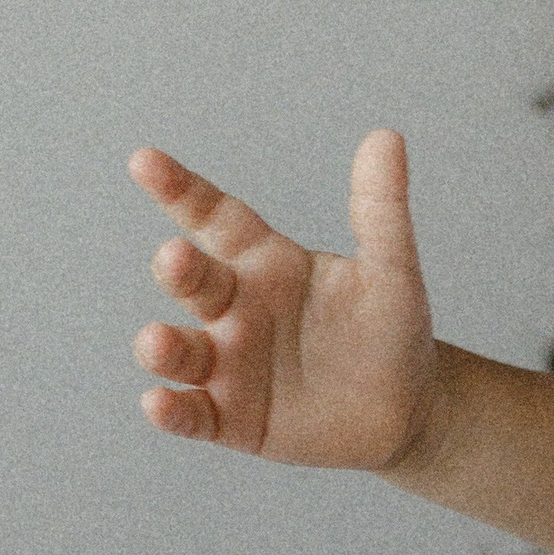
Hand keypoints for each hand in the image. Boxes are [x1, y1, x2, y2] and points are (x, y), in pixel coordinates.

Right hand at [132, 133, 435, 471]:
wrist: (409, 410)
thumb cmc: (391, 331)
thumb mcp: (391, 271)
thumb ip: (381, 208)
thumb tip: (386, 136)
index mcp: (266, 264)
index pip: (215, 218)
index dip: (181, 191)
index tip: (145, 161)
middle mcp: (235, 309)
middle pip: (194, 282)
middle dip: (178, 270)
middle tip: (175, 259)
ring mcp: (229, 365)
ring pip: (179, 351)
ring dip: (162, 347)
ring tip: (159, 341)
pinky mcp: (232, 418)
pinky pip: (191, 413)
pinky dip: (171, 410)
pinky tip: (159, 402)